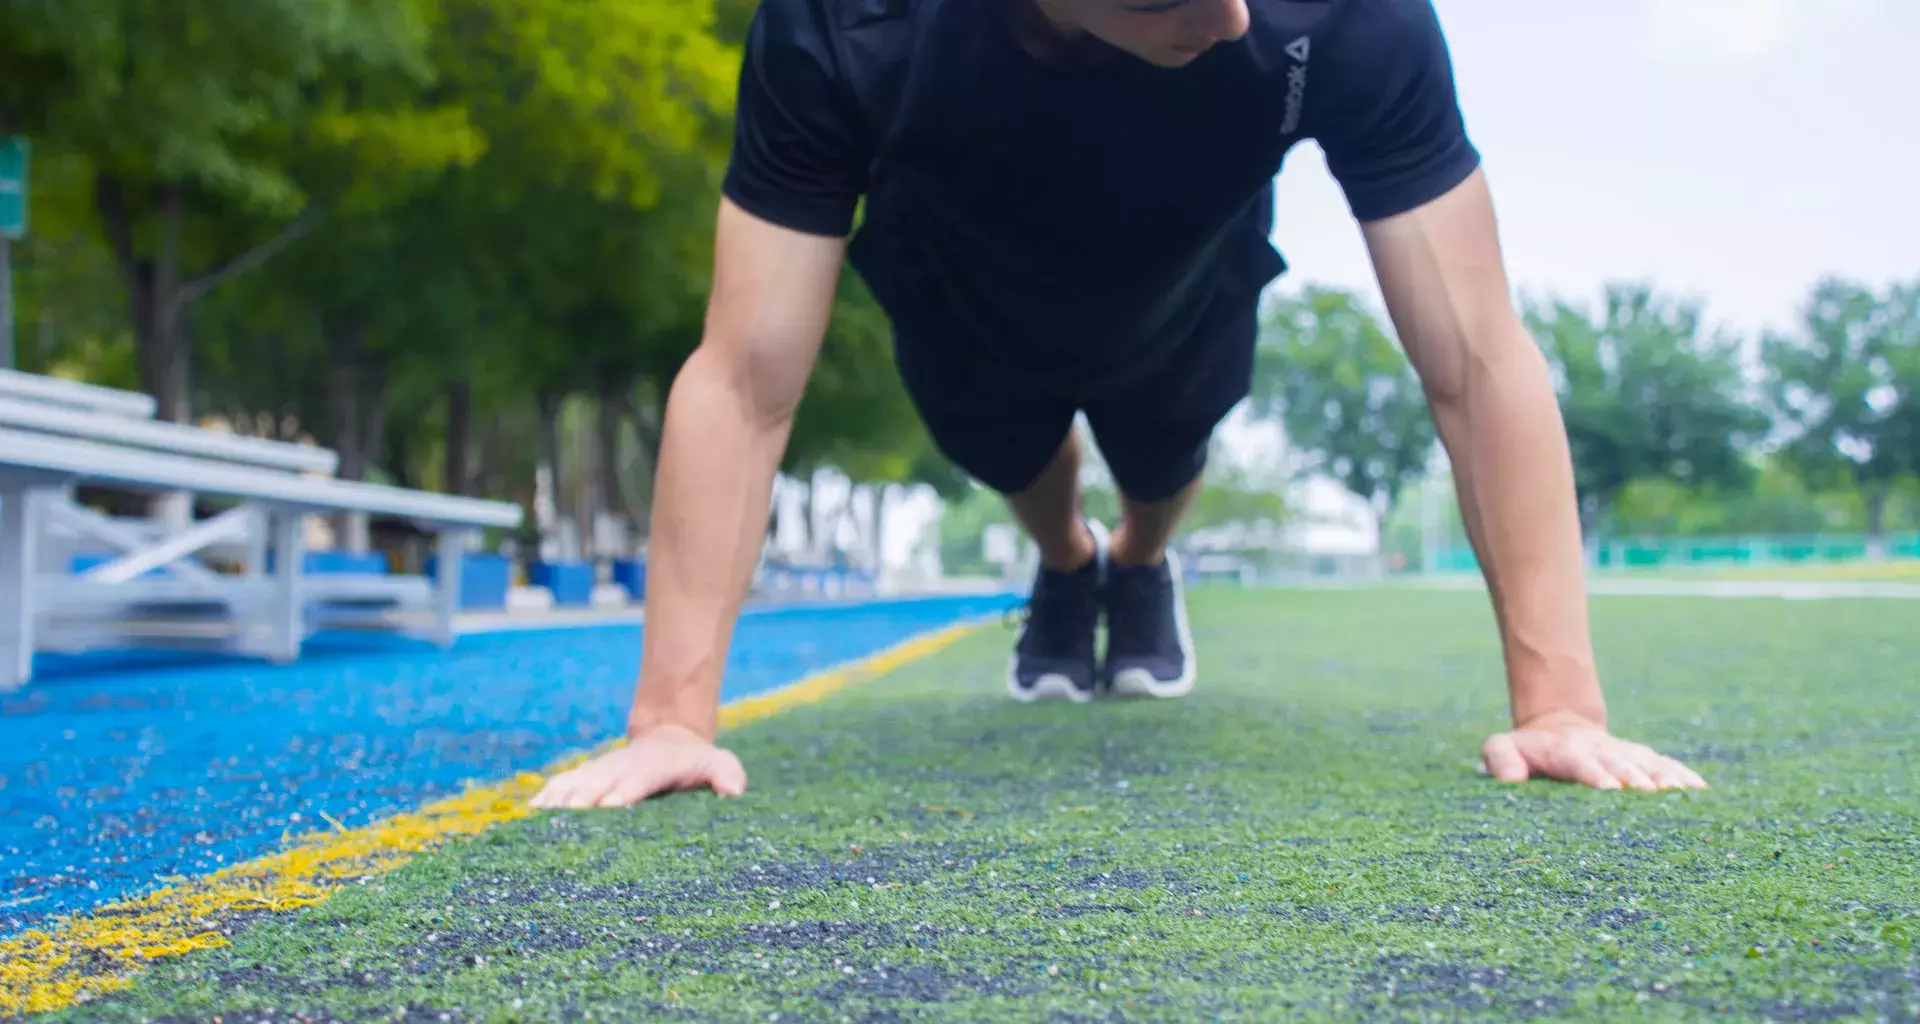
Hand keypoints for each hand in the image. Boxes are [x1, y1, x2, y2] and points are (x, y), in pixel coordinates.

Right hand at [529, 725, 747, 808]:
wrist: (670, 738)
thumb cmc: (696, 761)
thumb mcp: (718, 763)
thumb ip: (726, 774)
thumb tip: (733, 792)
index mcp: (657, 765)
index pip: (641, 778)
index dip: (626, 790)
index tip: (610, 805)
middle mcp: (625, 765)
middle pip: (602, 780)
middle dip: (585, 797)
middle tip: (568, 815)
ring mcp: (605, 769)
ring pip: (580, 780)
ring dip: (561, 796)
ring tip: (540, 815)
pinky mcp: (590, 775)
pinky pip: (566, 783)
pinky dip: (550, 795)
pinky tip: (532, 811)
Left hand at [1481, 710, 1706, 790]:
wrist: (1560, 726)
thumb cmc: (1528, 749)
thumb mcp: (1503, 747)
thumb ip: (1500, 758)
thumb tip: (1510, 778)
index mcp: (1565, 751)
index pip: (1578, 762)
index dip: (1594, 773)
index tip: (1609, 788)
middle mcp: (1599, 750)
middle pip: (1619, 763)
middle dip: (1634, 777)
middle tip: (1649, 793)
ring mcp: (1623, 753)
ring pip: (1646, 763)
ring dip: (1663, 777)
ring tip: (1681, 792)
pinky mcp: (1642, 757)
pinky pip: (1665, 764)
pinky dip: (1682, 775)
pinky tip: (1700, 790)